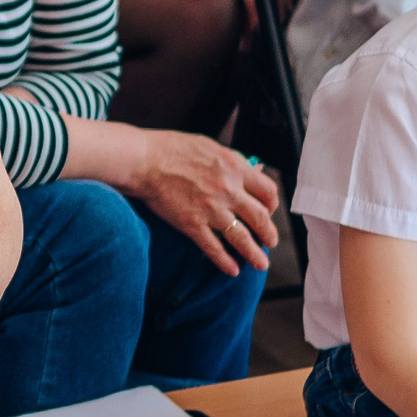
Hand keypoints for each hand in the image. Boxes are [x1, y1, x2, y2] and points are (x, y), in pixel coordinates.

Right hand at [131, 130, 280, 276]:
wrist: (143, 160)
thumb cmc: (172, 149)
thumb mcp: (210, 147)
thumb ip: (234, 161)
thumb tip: (254, 170)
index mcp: (235, 168)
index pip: (268, 191)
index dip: (272, 204)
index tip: (269, 210)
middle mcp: (228, 190)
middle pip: (261, 219)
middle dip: (269, 235)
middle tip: (270, 242)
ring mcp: (211, 209)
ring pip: (242, 239)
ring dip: (255, 254)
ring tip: (260, 263)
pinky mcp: (192, 224)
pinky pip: (214, 248)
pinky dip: (225, 262)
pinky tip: (232, 270)